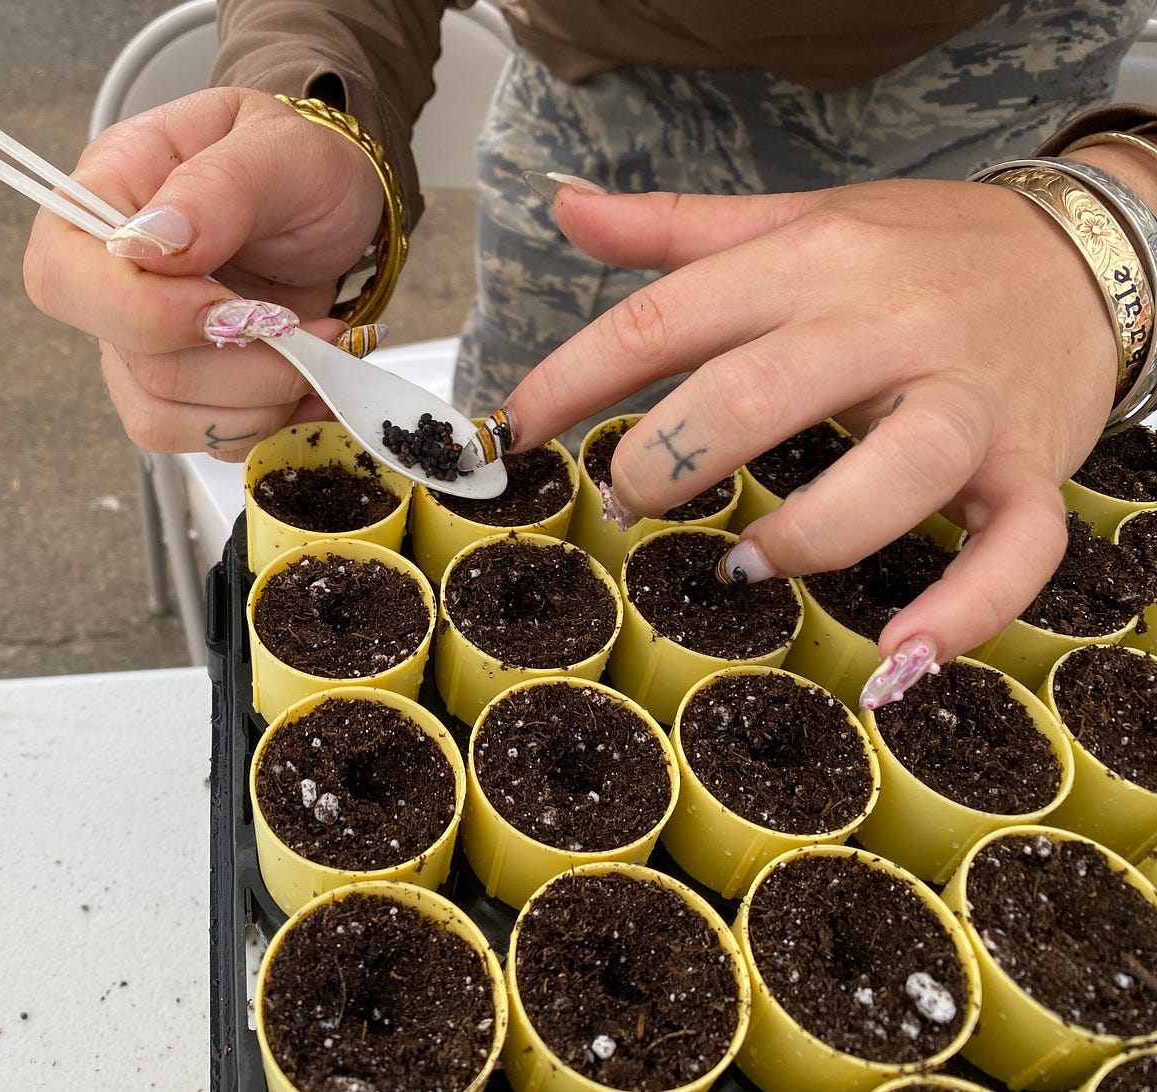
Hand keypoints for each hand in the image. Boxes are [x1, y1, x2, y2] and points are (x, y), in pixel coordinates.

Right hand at [22, 87, 382, 458]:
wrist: (338, 202)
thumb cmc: (300, 163)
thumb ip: (216, 188)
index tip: (232, 307)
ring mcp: (142, 339)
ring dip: (258, 401)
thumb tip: (150, 244)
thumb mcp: (277, 150)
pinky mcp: (184, 385)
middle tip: (307, 327)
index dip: (144, 314)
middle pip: (134, 363)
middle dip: (240, 364)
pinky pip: (203, 438)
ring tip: (315, 349)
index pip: (63, 279)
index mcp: (106, 196)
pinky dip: (269, 422)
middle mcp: (109, 277)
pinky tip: (309, 381)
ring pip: (163, 417)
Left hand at [503, 171, 1117, 675]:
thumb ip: (674, 226)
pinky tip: (897, 658)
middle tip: (628, 501)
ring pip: (891, 475)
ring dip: (803, 536)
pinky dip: (961, 613)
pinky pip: (1013, 553)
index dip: (570, 380)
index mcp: (810, 263)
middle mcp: (885, 327)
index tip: (516, 431)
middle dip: (668, 462)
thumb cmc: (918, 247)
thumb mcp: (797, 217)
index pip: (663, 318)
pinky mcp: (1032, 469)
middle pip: (757, 395)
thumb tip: (564, 202)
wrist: (1086, 251)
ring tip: (748, 563)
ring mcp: (966, 403)